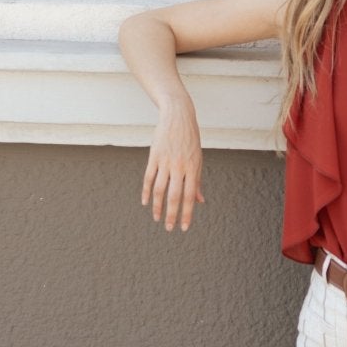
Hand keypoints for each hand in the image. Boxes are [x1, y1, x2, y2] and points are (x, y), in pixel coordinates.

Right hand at [142, 95, 204, 231]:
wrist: (178, 117)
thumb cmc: (190, 140)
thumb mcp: (198, 159)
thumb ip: (197, 181)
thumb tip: (200, 201)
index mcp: (193, 168)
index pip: (189, 196)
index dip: (187, 213)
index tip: (184, 228)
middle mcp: (179, 167)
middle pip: (174, 196)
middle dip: (171, 215)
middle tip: (169, 228)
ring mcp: (165, 161)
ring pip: (159, 189)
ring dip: (157, 206)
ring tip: (157, 218)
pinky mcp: (154, 156)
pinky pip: (148, 177)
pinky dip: (146, 191)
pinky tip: (146, 202)